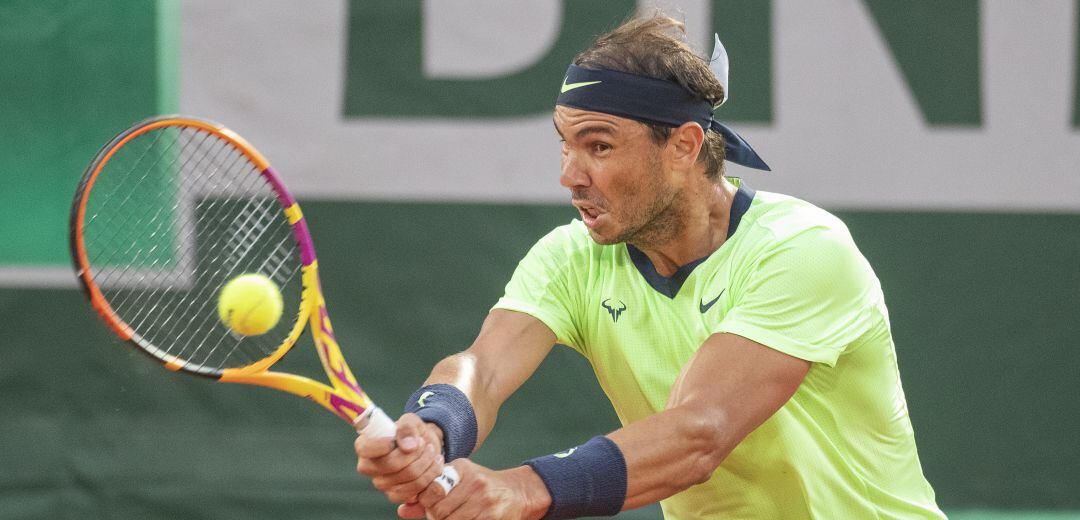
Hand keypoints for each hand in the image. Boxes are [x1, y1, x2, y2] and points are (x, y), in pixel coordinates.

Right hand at [355, 413, 445, 503]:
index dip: (381, 445)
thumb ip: (407, 427)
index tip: (396, 439)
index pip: (365, 448)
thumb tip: (408, 446)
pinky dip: (429, 477)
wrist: (425, 447)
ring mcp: (381, 484)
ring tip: (432, 452)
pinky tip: (434, 466)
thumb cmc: (412, 432)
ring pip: (408, 477)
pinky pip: (414, 491)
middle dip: (415, 452)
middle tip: (424, 442)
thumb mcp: (411, 421)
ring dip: (426, 463)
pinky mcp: (395, 495)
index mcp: (366, 446)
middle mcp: (369, 467)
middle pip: (392, 464)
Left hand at [398, 459, 550, 519]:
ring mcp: (484, 499)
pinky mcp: (492, 515)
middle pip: (439, 510)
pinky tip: (465, 518)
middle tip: (441, 515)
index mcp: (462, 469)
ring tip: (454, 517)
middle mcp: (474, 481)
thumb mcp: (458, 482)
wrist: (517, 492)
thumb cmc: (481, 487)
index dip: (426, 503)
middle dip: (436, 516)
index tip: (431, 505)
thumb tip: (402, 511)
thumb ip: (429, 494)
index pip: (432, 490)